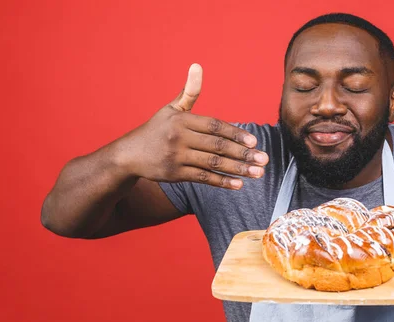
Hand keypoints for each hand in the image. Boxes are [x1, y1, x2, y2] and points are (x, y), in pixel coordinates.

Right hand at [117, 63, 268, 188]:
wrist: (129, 155)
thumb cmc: (156, 129)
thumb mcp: (171, 109)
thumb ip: (189, 92)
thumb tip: (198, 66)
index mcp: (182, 120)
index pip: (215, 126)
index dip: (236, 133)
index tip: (255, 142)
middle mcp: (179, 138)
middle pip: (217, 146)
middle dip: (243, 154)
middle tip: (264, 159)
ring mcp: (177, 157)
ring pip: (213, 163)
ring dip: (238, 169)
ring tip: (258, 173)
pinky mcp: (175, 174)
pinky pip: (203, 178)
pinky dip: (222, 182)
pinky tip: (239, 184)